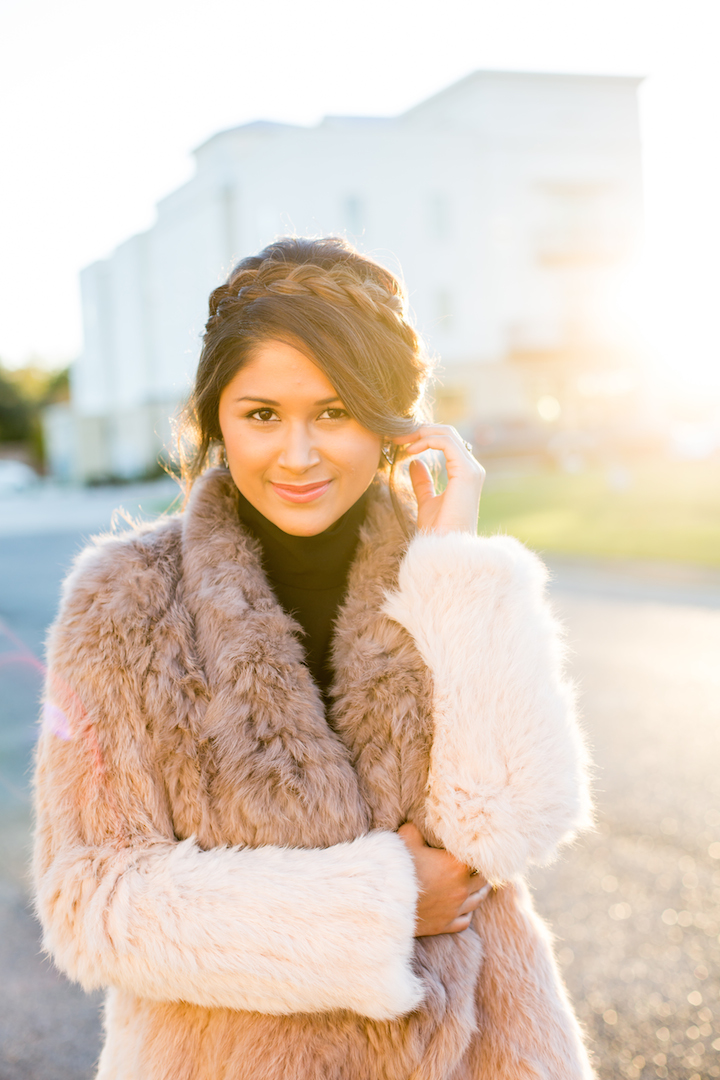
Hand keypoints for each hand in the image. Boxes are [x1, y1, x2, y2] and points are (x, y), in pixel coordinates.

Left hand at [392, 425, 484, 535]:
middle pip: (447, 433)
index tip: (399, 442)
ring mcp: (471, 469)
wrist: (444, 548)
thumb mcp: (426, 501)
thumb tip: (414, 463)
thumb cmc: (438, 531)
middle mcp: (472, 468)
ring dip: (420, 432)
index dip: (422, 436)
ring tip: (400, 441)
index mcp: (465, 473)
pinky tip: (410, 450)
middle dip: (419, 430)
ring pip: (447, 433)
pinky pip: (446, 442)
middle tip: (396, 436)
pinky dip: (426, 440)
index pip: (446, 442)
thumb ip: (422, 482)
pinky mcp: (466, 472)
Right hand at [397, 822, 489, 936]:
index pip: (479, 857)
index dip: (480, 852)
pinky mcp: (446, 925)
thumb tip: (419, 820)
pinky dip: (467, 913)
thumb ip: (417, 827)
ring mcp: (455, 908)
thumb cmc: (399, 867)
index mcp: (457, 865)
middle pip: (483, 879)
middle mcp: (462, 888)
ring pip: (478, 900)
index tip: (479, 848)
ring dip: (481, 892)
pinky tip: (466, 908)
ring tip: (483, 885)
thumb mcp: (407, 838)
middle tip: (484, 866)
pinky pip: (465, 920)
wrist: (388, 902)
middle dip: (483, 872)